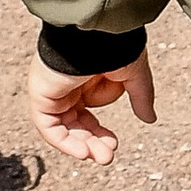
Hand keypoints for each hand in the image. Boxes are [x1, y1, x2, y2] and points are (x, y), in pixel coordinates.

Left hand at [28, 49, 155, 165]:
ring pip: (64, 128)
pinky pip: (49, 126)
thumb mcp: (133, 74)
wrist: (95, 32)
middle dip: (93, 143)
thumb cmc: (113, 44)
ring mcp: (52, 91)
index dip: (100, 133)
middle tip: (107, 157)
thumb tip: (150, 119)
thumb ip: (141, 96)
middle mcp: (66, 86)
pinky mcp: (40, 95)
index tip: (114, 144)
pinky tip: (83, 152)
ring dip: (82, 146)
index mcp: (85, 78)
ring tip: (102, 157)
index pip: (88, 114)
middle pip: (76, 124)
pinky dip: (64, 142)